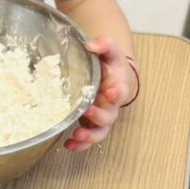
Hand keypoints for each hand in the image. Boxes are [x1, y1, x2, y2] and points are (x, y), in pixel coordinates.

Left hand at [64, 36, 133, 151]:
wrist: (107, 73)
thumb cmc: (109, 62)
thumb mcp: (109, 49)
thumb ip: (104, 44)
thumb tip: (91, 45)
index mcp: (117, 86)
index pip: (121, 92)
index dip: (117, 94)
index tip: (110, 92)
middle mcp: (110, 104)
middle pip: (109, 116)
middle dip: (99, 116)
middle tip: (87, 111)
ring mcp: (100, 116)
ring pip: (100, 132)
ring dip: (89, 136)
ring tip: (77, 136)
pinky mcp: (89, 123)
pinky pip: (87, 138)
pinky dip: (79, 144)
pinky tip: (68, 145)